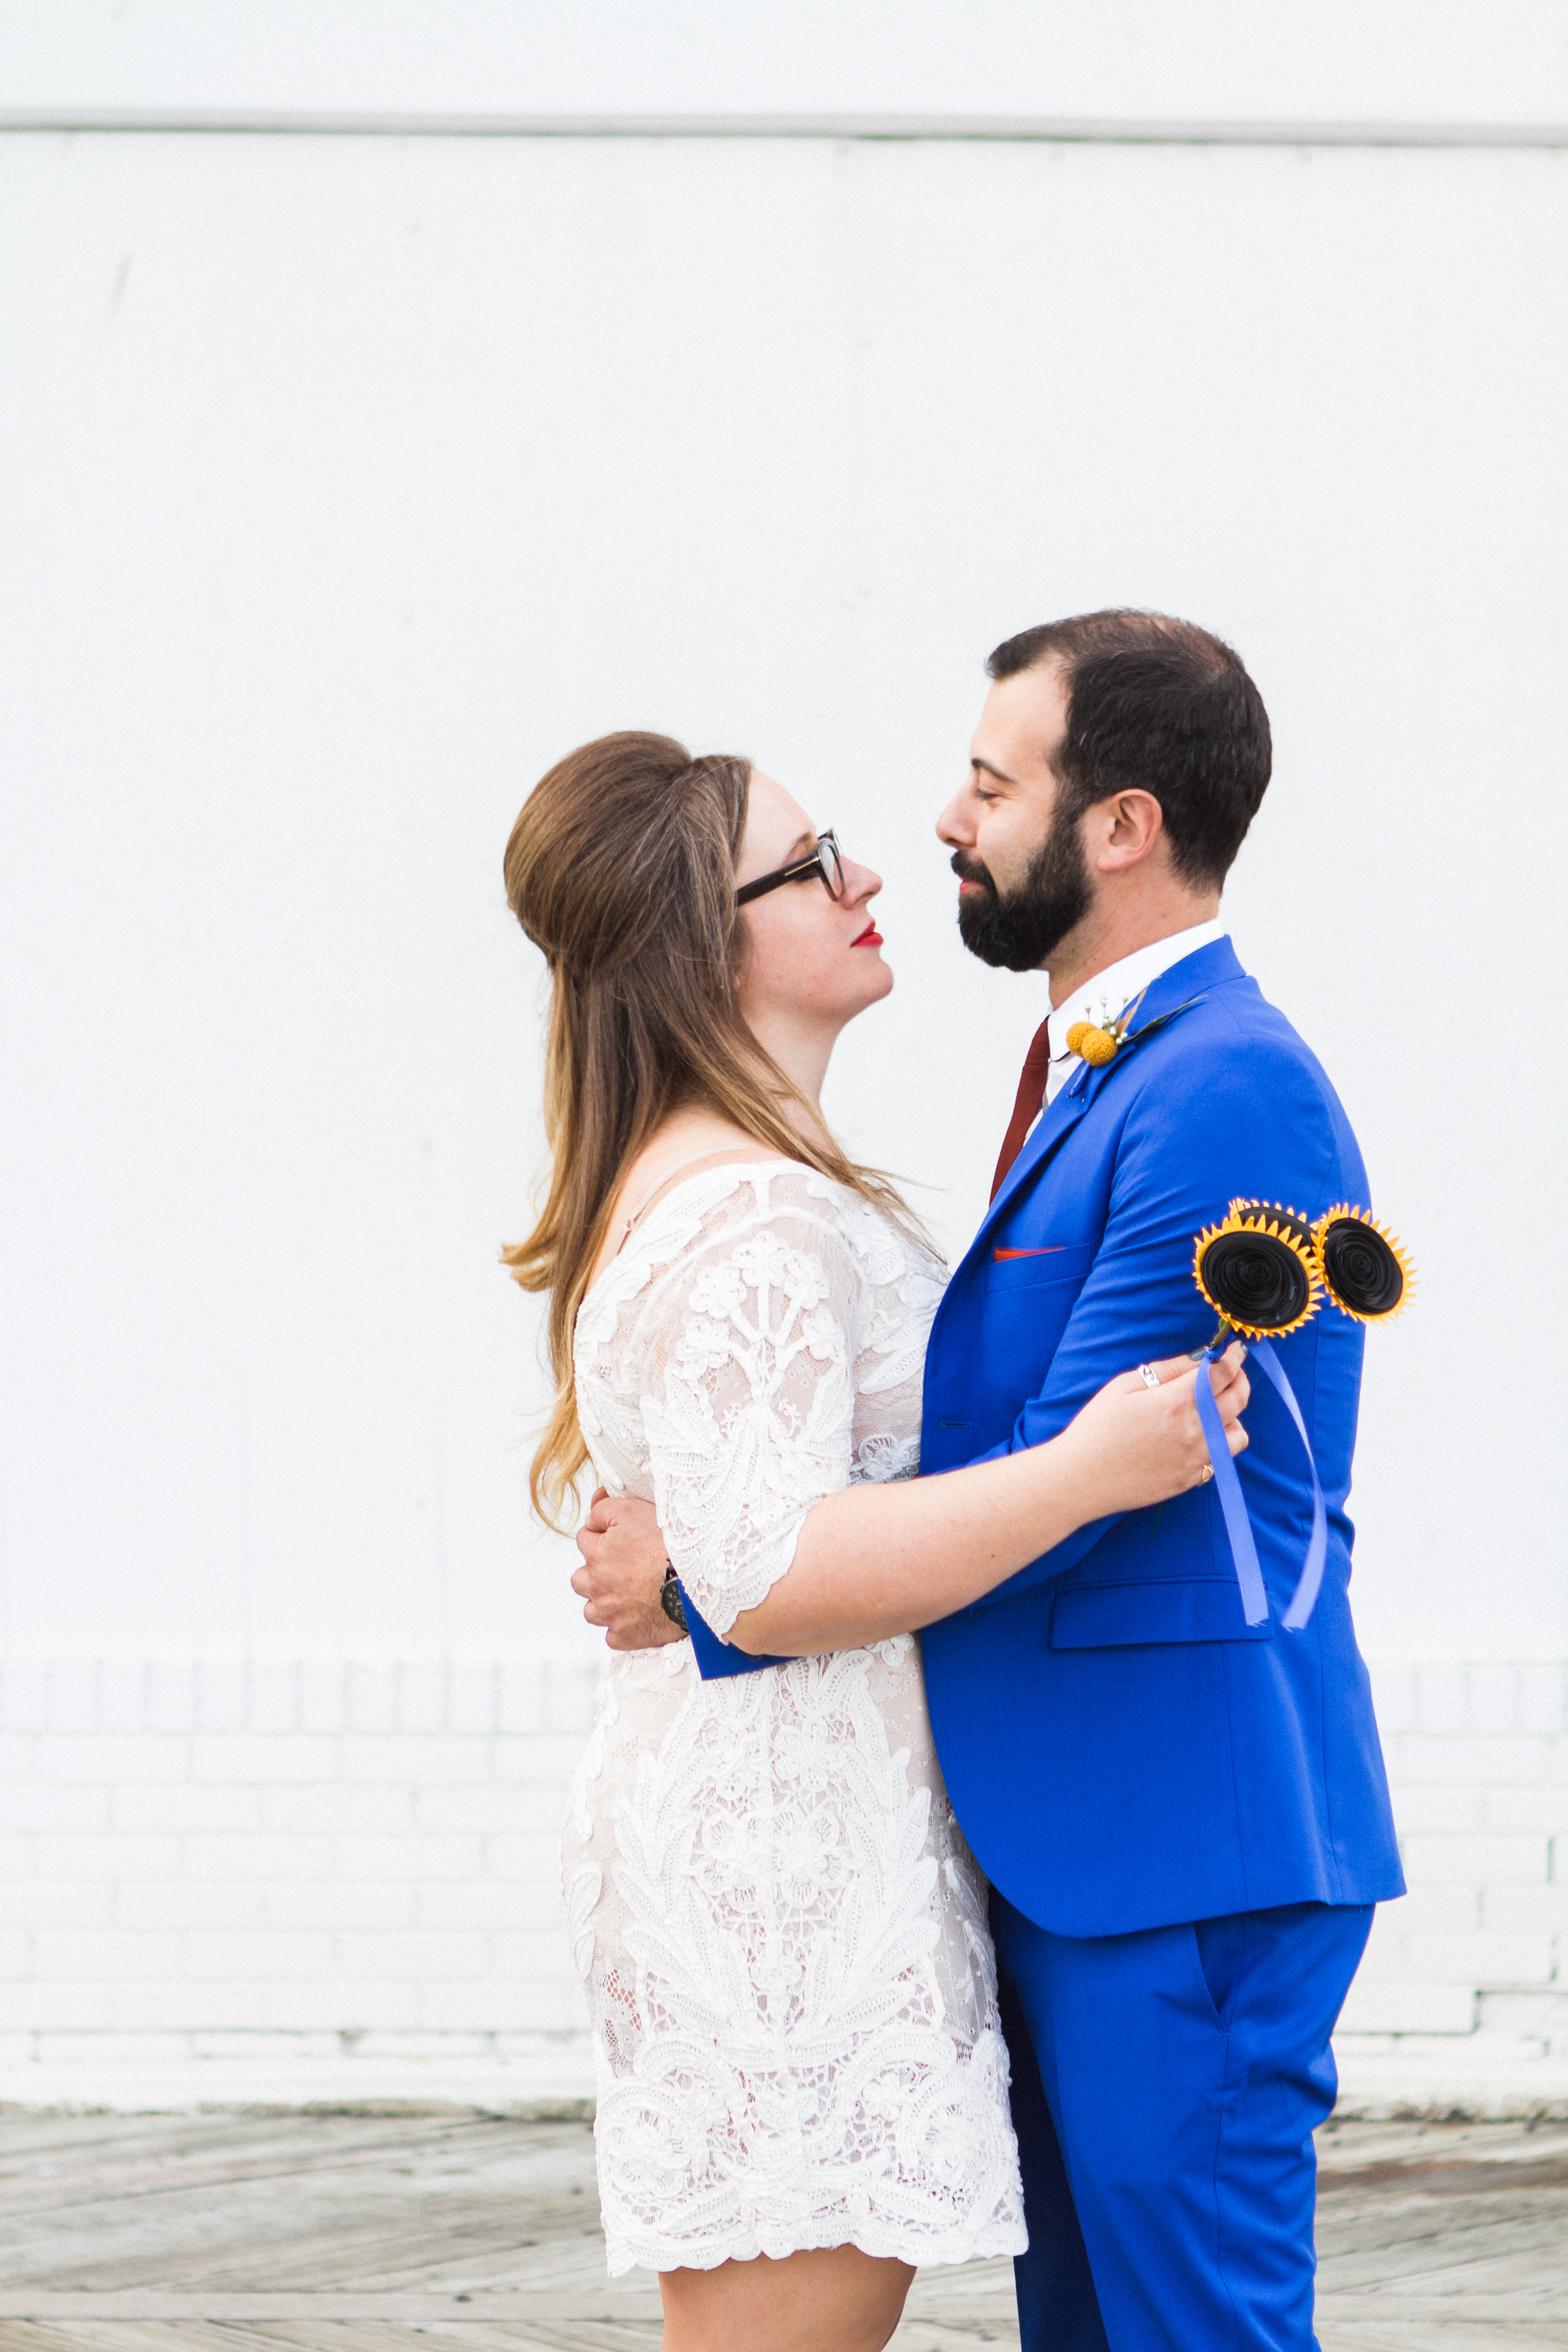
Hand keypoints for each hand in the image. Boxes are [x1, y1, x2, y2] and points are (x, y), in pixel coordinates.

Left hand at [572, 1488, 682, 1649]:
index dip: (602, 1535)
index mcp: (597, 1555)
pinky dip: (621, 1628)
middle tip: (620, 1570)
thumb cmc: (668, 1545)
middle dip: (594, 1574)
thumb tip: (594, 1504)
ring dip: (603, 1603)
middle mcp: (597, 1586)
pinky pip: (613, 1636)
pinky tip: (637, 1617)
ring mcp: (610, 1614)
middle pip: (580, 1579)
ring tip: (626, 1596)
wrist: (694, 1582)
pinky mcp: (625, 1636)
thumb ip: (605, 1508)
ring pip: (592, 1610)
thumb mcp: (634, 1512)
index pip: (584, 1539)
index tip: (620, 1538)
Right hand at [1059, 1343, 1249, 1516]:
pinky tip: (1202, 1436)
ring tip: (1217, 1409)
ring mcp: (1196, 1458)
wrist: (1082, 1478)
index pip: (1222, 1373)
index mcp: (1177, 1401)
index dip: (1232, 1357)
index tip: (1235, 1350)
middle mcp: (1195, 1430)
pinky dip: (1220, 1442)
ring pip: (1239, 1433)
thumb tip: (1199, 1358)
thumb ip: (1167, 1369)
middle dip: (1240, 1379)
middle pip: (1238, 1399)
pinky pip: (1222, 1458)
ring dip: (1234, 1416)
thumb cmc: (1097, 1428)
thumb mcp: (1124, 1386)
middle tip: (1232, 1371)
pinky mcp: (1191, 1479)